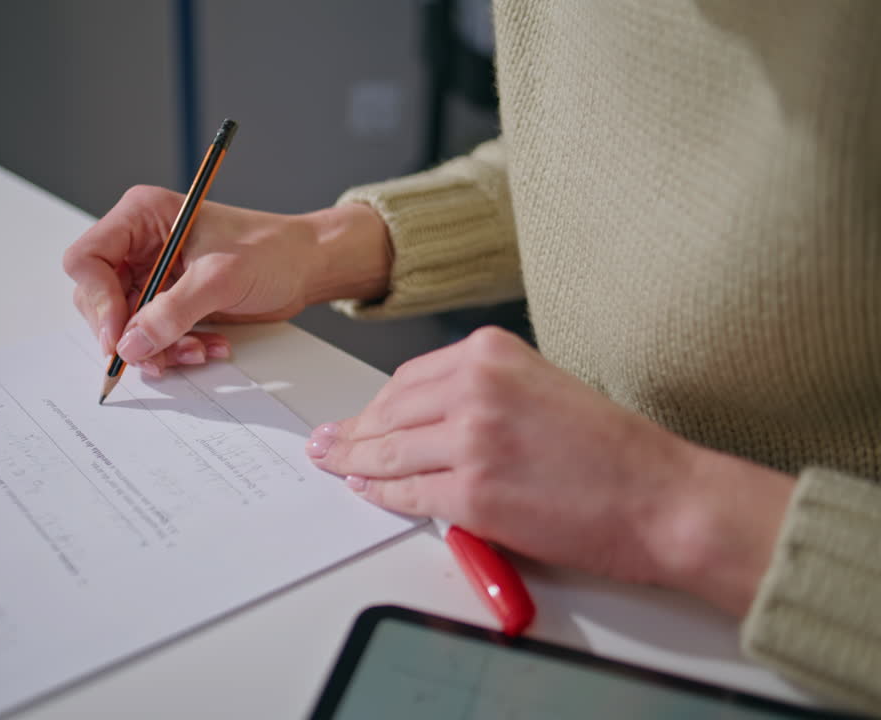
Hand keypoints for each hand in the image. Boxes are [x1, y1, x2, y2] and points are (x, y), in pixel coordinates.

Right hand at [63, 186, 389, 374]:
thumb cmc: (271, 250)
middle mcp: (138, 245)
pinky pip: (153, 336)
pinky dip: (176, 350)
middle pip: (99, 300)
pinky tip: (208, 348)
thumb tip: (131, 345)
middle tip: (158, 357)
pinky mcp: (169, 301)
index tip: (119, 336)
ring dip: (158, 348)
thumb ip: (173, 311)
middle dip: (130, 334)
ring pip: (125, 326)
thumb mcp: (221, 277)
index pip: (87, 260)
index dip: (97, 301)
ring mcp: (152, 275)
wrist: (306, 266)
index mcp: (141, 217)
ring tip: (198, 352)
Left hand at [305, 326, 793, 615]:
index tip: (359, 415)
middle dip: (353, 431)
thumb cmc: (615, 451)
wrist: (663, 498)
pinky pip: (407, 494)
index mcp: (491, 352)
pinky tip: (366, 490)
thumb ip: (481, 392)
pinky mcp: (472, 495)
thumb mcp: (542, 386)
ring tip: (334, 465)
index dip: (377, 404)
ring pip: (388, 453)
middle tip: (329, 441)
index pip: (408, 379)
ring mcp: (471, 442)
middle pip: (390, 412)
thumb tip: (422, 418)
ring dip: (355, 463)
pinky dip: (381, 494)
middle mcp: (475, 388)